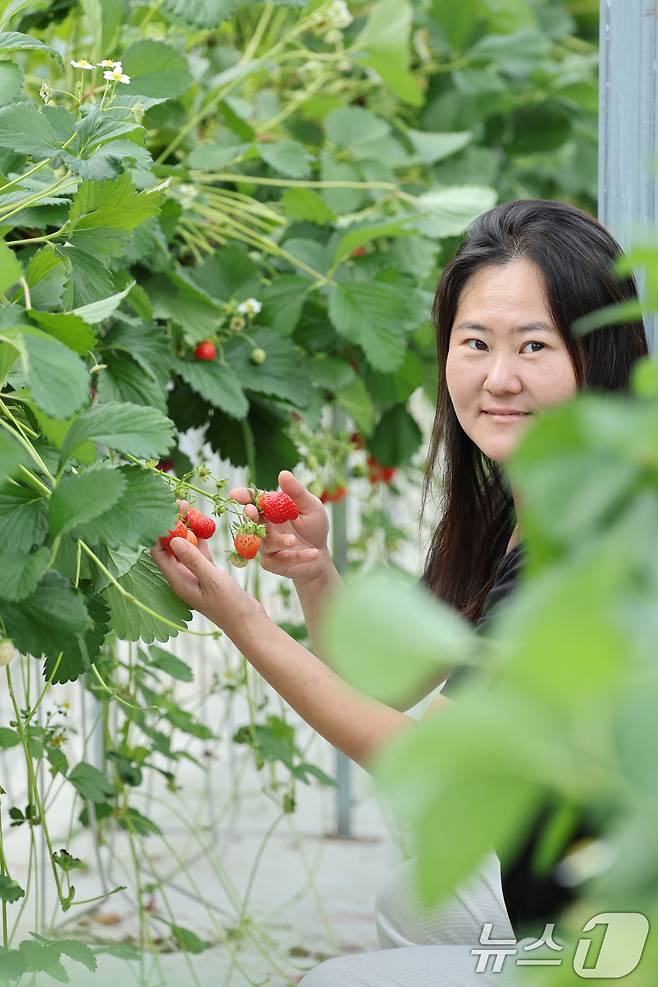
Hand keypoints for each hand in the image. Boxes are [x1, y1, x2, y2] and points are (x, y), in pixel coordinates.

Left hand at [150, 500, 264, 632]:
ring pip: (185, 548)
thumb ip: (193, 559)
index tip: (168, 510)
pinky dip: (201, 539)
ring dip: (187, 529)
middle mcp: (182, 577)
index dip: (160, 530)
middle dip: (173, 525)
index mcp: (177, 580)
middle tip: (181, 503)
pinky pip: (199, 552)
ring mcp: (194, 575)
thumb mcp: (212, 579)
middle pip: (170, 547)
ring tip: (191, 508)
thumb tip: (173, 539)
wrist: (249, 623)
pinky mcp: (207, 574)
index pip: (159, 552)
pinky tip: (204, 524)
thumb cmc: (230, 606)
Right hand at [228, 470, 330, 583]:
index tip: (235, 494)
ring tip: (294, 540)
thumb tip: (283, 473)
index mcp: (272, 510)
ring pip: (266, 542)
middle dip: (251, 516)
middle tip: (251, 511)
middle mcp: (265, 527)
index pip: (255, 501)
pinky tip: (314, 552)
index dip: (245, 497)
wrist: (321, 556)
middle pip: (253, 520)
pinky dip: (298, 556)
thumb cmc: (314, 527)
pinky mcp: (272, 563)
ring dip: (280, 541)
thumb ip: (296, 492)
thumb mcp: (311, 507)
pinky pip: (281, 559)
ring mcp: (266, 546)